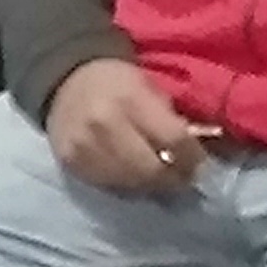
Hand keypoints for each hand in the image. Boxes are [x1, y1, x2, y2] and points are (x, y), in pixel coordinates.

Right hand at [48, 59, 207, 195]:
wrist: (64, 80)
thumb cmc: (115, 81)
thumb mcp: (148, 85)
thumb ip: (170, 118)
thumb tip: (192, 153)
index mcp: (130, 99)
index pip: (173, 139)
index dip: (193, 158)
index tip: (202, 166)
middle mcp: (106, 125)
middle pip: (152, 170)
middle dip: (175, 178)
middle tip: (185, 179)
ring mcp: (85, 148)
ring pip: (132, 184)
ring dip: (152, 186)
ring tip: (162, 179)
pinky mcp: (72, 164)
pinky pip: (109, 186)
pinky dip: (128, 185)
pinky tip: (136, 177)